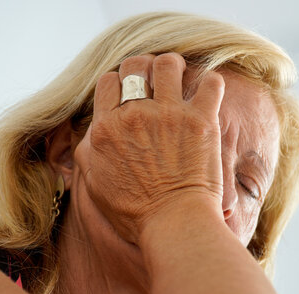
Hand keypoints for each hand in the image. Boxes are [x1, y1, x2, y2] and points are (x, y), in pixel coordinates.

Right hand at [74, 53, 225, 242]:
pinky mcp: (201, 120)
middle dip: (144, 67)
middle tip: (154, 80)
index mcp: (107, 128)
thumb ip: (88, 152)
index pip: (109, 81)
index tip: (130, 94)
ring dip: (174, 67)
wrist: (174, 224)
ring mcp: (170, 115)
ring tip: (180, 80)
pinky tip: (207, 93)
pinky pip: (211, 83)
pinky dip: (211, 83)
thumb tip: (93, 131)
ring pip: (169, 64)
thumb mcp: (94, 185)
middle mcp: (136, 115)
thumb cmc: (134, 212)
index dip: (120, 83)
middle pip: (136, 65)